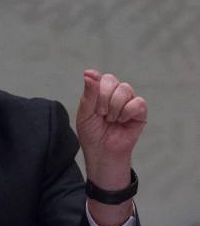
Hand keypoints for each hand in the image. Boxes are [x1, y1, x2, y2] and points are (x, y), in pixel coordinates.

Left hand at [76, 70, 146, 188]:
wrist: (102, 152)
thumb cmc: (91, 134)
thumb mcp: (85, 113)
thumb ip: (89, 93)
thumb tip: (89, 73)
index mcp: (99, 92)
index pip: (99, 78)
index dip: (96, 88)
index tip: (93, 105)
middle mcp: (114, 93)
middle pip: (111, 80)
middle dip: (103, 99)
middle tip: (101, 115)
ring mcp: (128, 101)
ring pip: (124, 89)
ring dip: (114, 107)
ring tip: (111, 120)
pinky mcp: (140, 112)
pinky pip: (138, 102)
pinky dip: (127, 112)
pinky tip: (122, 121)